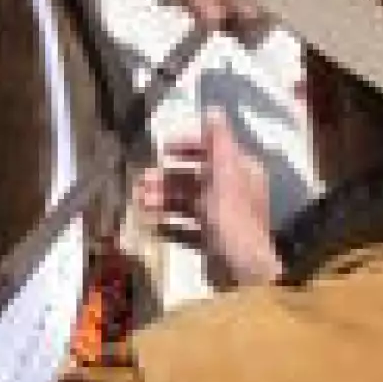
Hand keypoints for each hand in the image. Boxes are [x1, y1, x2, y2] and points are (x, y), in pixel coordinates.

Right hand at [135, 110, 282, 287]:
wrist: (242, 272)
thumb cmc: (233, 219)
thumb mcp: (226, 174)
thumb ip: (219, 141)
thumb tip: (214, 109)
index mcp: (241, 171)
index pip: (213, 150)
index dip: (188, 146)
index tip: (163, 150)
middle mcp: (233, 192)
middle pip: (196, 177)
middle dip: (166, 177)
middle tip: (142, 181)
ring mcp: (222, 218)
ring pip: (188, 202)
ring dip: (163, 199)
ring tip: (140, 202)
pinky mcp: (212, 241)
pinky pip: (186, 228)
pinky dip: (169, 224)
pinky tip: (151, 223)